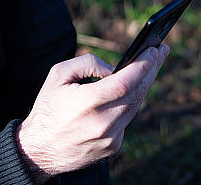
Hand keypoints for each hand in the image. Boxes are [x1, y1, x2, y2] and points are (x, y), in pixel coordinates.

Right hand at [16, 44, 169, 182]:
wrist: (40, 150)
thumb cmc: (48, 108)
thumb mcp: (58, 75)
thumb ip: (87, 63)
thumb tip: (114, 67)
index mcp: (86, 104)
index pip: (123, 83)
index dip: (141, 66)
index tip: (153, 50)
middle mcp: (101, 124)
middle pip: (136, 93)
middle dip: (151, 69)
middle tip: (160, 51)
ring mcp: (109, 138)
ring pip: (135, 106)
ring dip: (145, 84)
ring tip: (151, 66)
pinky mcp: (113, 147)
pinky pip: (128, 119)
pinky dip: (131, 102)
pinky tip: (135, 88)